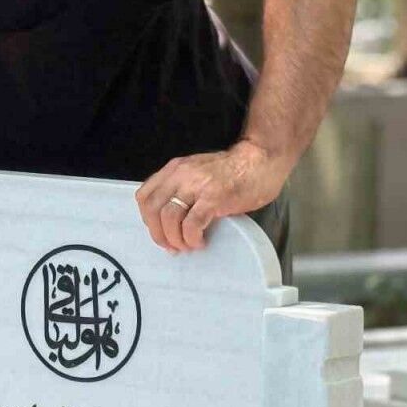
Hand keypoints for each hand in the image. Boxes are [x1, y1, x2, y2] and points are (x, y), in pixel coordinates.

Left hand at [134, 140, 286, 253]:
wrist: (261, 160)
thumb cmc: (233, 171)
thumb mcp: (198, 172)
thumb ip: (182, 188)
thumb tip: (170, 220)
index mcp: (174, 169)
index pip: (144, 195)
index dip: (147, 219)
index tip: (160, 232)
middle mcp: (181, 175)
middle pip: (152, 208)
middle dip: (158, 233)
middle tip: (171, 246)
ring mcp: (197, 185)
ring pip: (168, 217)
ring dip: (174, 238)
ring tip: (187, 246)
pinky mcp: (214, 198)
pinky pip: (191, 223)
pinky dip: (191, 237)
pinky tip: (200, 241)